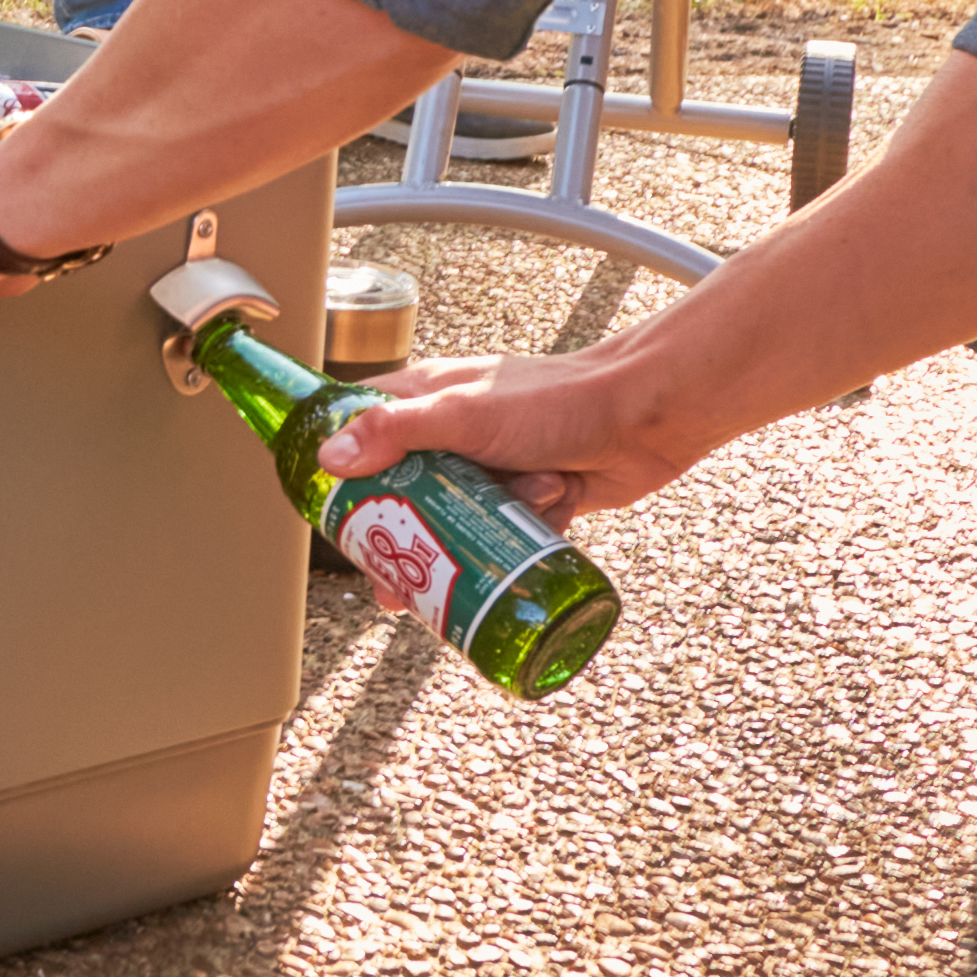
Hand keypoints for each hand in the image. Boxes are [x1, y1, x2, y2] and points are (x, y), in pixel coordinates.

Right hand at [313, 348, 694, 528]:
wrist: (646, 416)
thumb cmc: (557, 399)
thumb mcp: (464, 413)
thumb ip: (395, 432)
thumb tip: (331, 460)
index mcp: (423, 400)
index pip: (357, 431)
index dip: (338, 474)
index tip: (331, 514)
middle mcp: (449, 435)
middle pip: (400, 494)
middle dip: (404, 536)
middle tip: (398, 577)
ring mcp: (488, 471)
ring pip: (454, 523)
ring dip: (476, 533)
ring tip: (506, 517)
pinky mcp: (525, 502)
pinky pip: (501, 536)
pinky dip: (522, 533)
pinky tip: (549, 505)